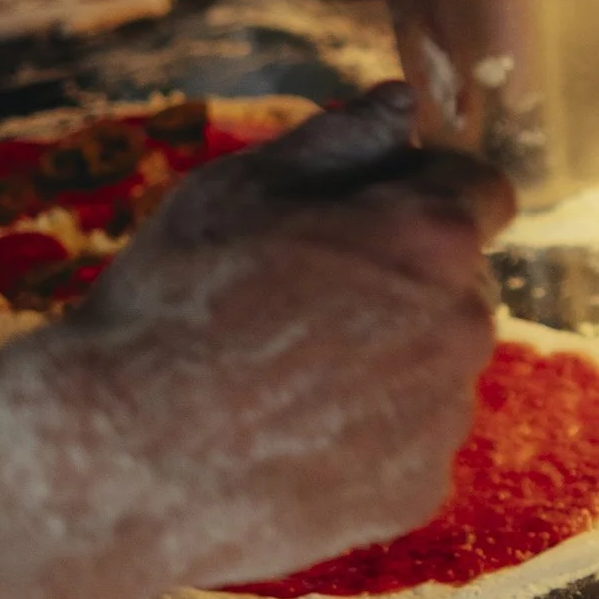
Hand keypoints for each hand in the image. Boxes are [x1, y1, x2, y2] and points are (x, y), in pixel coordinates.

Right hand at [21, 85, 514, 595]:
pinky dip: (366, 441)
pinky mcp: (417, 494)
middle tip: (299, 300)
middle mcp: (464, 328)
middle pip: (458, 284)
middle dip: (403, 280)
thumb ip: (339, 138)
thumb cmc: (170, 305)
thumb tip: (404, 103)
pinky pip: (407, 447)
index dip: (421, 190)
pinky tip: (287, 441)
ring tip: (281, 380)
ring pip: (434, 369)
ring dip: (387, 362)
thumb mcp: (237, 189)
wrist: (118, 462)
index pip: (480, 188)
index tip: (360, 212)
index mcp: (432, 238)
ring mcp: (444, 420)